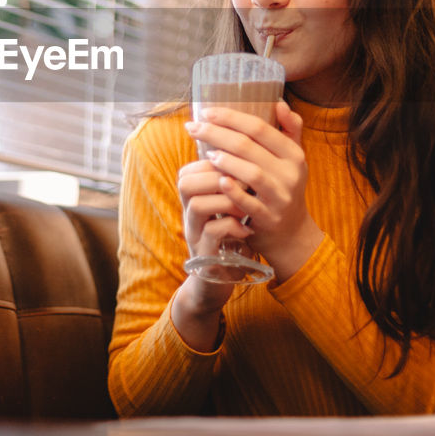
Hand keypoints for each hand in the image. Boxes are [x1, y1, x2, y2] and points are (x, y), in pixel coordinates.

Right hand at [174, 157, 247, 313]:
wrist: (219, 282)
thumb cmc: (228, 238)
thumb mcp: (226, 208)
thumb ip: (229, 185)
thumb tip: (246, 153)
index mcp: (191, 201)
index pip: (189, 169)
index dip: (214, 163)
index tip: (240, 168)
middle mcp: (187, 216)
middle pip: (186, 183)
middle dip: (219, 178)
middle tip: (246, 183)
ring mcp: (194, 236)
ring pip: (197, 205)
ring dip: (227, 201)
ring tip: (247, 207)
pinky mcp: (205, 256)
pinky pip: (213, 232)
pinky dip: (233, 227)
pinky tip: (247, 230)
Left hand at [183, 100, 322, 280]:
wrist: (291, 232)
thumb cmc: (282, 188)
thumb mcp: (291, 160)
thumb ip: (289, 130)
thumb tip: (278, 102)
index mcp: (294, 154)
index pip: (260, 128)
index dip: (231, 117)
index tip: (206, 112)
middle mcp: (291, 174)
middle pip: (249, 146)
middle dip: (216, 134)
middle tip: (193, 128)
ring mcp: (280, 197)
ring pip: (251, 173)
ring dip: (226, 161)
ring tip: (206, 153)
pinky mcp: (269, 218)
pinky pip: (249, 202)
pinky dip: (233, 191)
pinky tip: (219, 181)